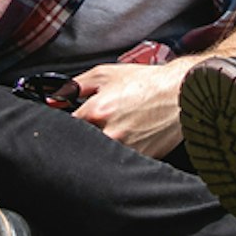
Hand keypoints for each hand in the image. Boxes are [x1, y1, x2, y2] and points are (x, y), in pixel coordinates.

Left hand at [67, 58, 192, 158]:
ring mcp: (126, 148)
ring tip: (118, 130)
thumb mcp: (105, 74)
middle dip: (86, 136)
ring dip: (103, 146)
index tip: (75, 124)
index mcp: (97, 111)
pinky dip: (120, 154)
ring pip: (101, 154)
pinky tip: (131, 138)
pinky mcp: (141, 158)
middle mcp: (109, 132)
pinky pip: (121, 161)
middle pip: (83, 143)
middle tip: (99, 126)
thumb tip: (54, 99)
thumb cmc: (146, 82)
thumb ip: (75, 85)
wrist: (180, 91)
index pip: (66, 127)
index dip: (69, 125)